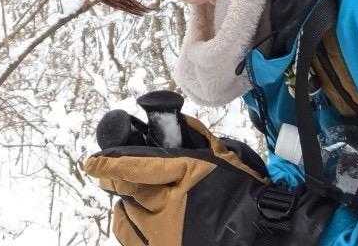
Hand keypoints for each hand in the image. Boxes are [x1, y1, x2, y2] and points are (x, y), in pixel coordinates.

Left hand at [85, 94, 334, 245]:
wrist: (265, 237)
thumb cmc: (249, 198)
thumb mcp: (226, 161)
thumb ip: (198, 140)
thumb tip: (178, 123)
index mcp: (186, 176)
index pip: (135, 165)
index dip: (109, 163)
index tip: (92, 162)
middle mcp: (169, 208)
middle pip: (127, 190)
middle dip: (120, 181)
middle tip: (117, 175)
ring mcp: (163, 235)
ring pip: (126, 215)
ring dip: (127, 203)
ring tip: (136, 200)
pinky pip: (131, 237)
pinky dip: (130, 225)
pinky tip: (137, 220)